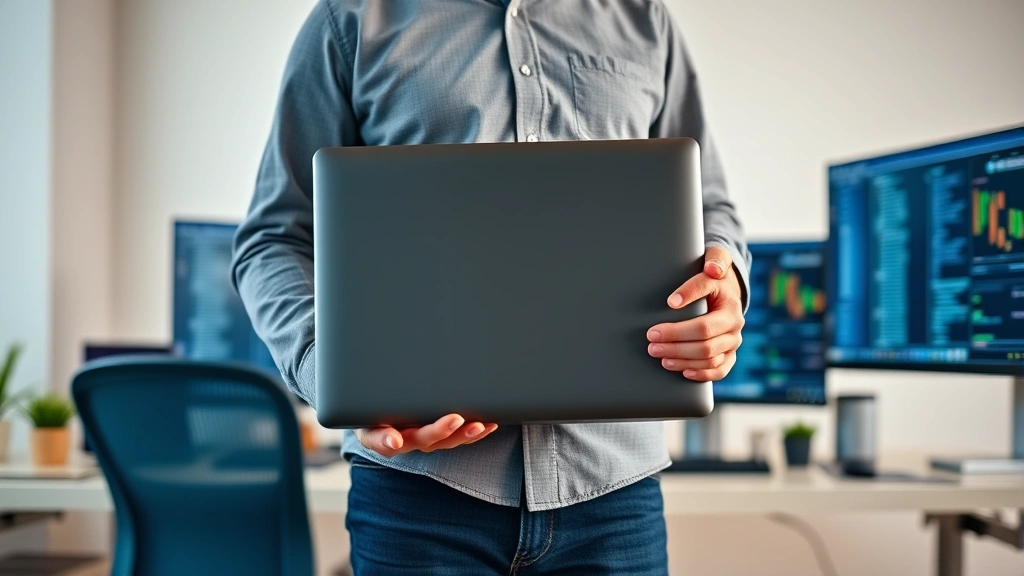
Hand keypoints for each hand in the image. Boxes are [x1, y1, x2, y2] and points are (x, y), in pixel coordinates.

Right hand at [356, 414, 498, 456]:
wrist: (379, 411)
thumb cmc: (371, 412)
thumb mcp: (362, 415)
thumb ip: (375, 429)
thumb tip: (393, 442)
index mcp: (380, 435)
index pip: (382, 440)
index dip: (388, 440)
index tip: (395, 439)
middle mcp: (405, 440)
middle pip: (422, 439)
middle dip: (440, 431)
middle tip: (455, 418)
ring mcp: (424, 439)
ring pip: (445, 441)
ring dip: (464, 434)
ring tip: (480, 426)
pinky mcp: (441, 435)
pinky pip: (458, 437)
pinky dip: (474, 432)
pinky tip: (490, 425)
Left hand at [646, 246, 744, 380]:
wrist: (727, 291)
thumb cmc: (714, 276)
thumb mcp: (716, 261)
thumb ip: (716, 259)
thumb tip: (712, 270)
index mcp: (731, 306)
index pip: (705, 319)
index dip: (682, 318)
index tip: (666, 307)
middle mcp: (735, 326)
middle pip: (705, 341)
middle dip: (675, 342)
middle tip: (651, 339)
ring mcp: (733, 342)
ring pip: (710, 358)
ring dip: (683, 360)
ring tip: (659, 355)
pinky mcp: (730, 354)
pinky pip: (720, 370)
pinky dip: (702, 374)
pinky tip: (683, 372)